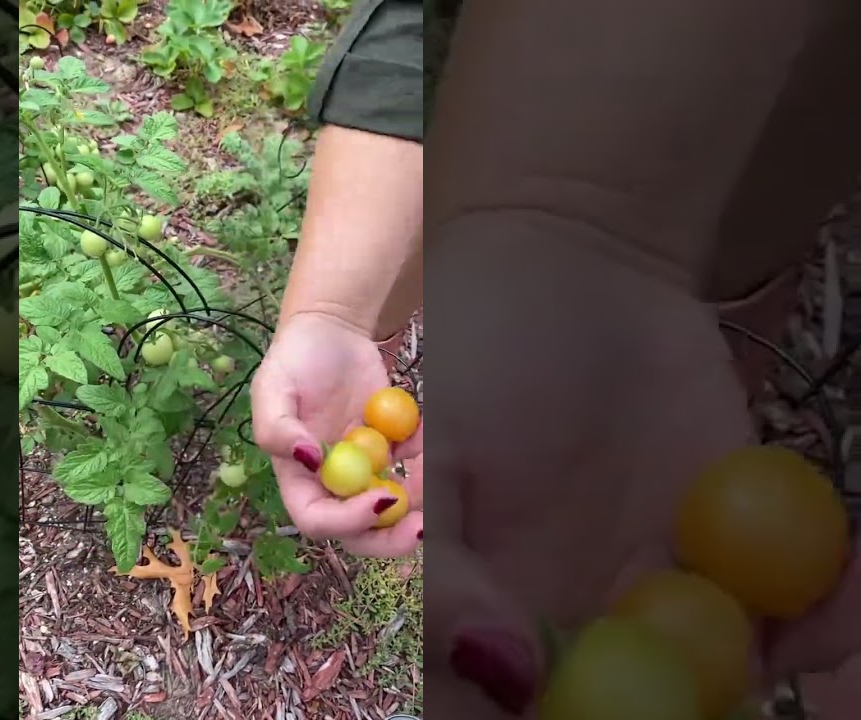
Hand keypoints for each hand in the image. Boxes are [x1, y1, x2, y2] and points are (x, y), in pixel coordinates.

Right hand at [250, 311, 424, 556]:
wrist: (330, 331)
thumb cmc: (293, 359)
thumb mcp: (271, 387)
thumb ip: (276, 429)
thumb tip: (306, 460)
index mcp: (297, 477)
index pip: (317, 520)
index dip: (349, 521)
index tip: (383, 497)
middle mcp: (332, 483)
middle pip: (360, 532)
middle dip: (392, 537)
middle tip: (423, 527)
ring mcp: (364, 470)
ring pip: (394, 507)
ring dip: (420, 500)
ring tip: (435, 468)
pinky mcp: (390, 451)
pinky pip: (415, 469)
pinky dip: (428, 458)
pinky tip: (424, 431)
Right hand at [423, 216, 860, 717]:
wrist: (573, 265)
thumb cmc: (478, 353)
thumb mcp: (438, 452)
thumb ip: (444, 570)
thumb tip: (508, 679)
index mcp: (481, 621)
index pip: (505, 715)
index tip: (618, 713)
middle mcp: (568, 632)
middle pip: (627, 716)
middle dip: (684, 718)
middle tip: (729, 690)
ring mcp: (659, 604)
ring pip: (721, 689)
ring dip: (769, 678)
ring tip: (813, 625)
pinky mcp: (735, 559)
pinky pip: (790, 618)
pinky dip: (827, 618)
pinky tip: (840, 589)